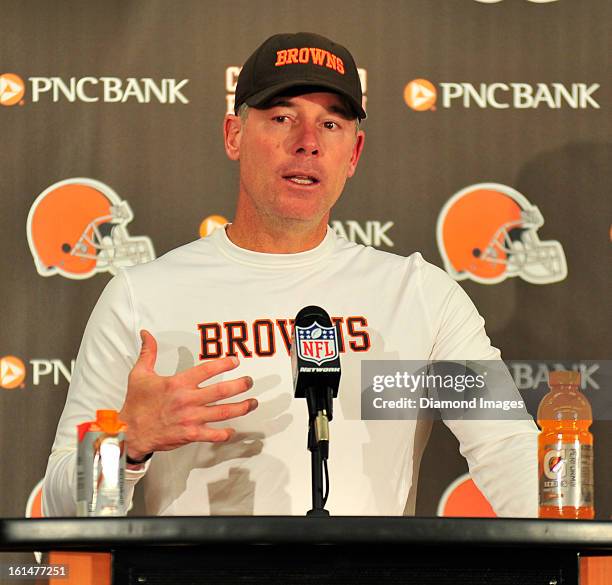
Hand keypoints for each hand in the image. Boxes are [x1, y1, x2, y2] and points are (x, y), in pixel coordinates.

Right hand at [119, 329, 256, 461]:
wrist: (130, 432)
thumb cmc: (136, 404)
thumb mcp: (139, 374)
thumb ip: (148, 353)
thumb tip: (146, 334)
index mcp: (178, 384)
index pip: (207, 370)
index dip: (224, 364)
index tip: (235, 361)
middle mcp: (187, 400)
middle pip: (221, 391)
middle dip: (240, 385)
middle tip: (249, 382)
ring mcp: (190, 418)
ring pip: (222, 412)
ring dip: (241, 408)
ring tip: (252, 403)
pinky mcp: (190, 434)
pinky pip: (212, 434)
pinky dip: (224, 433)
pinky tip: (233, 430)